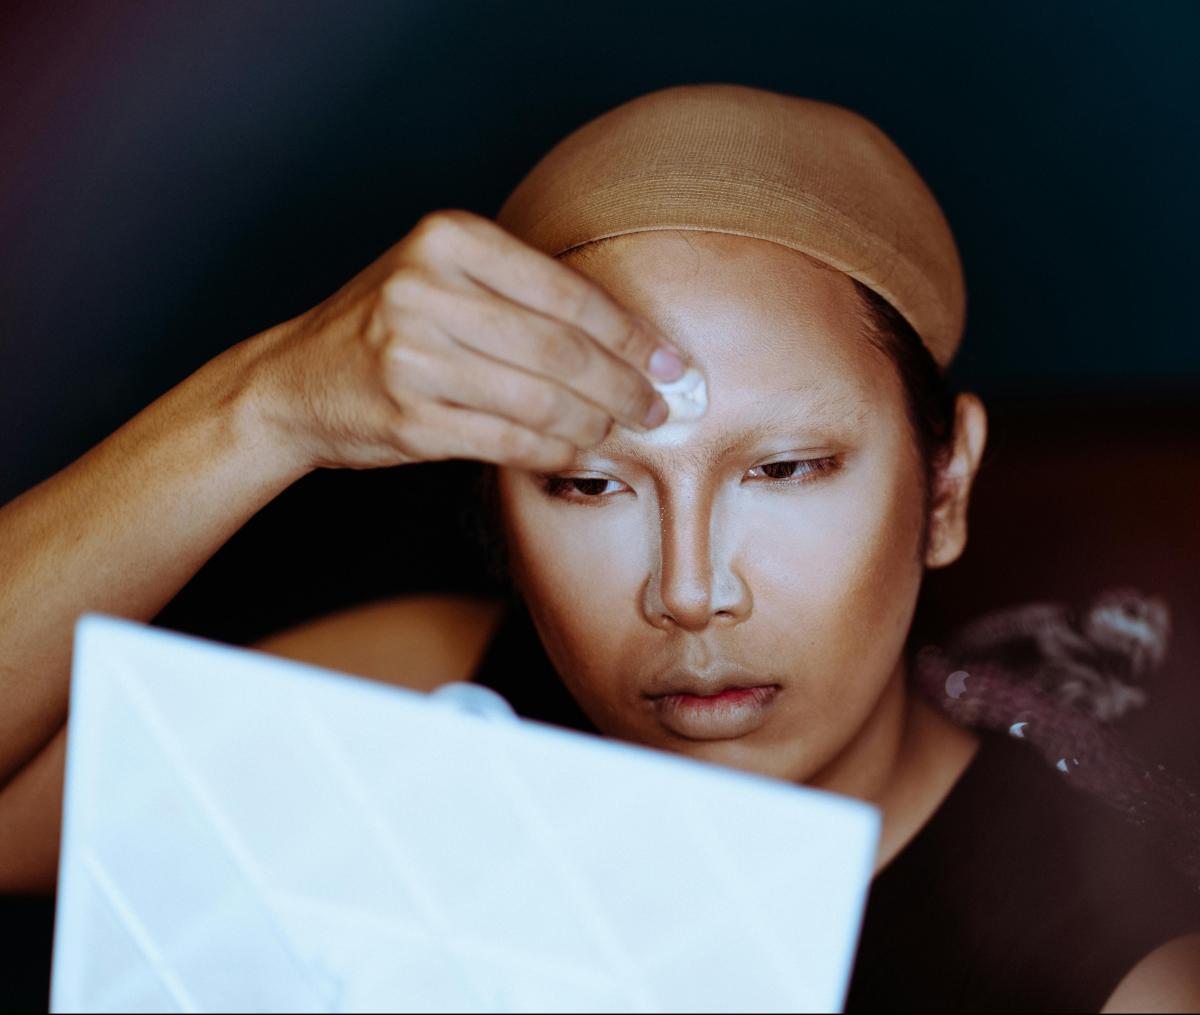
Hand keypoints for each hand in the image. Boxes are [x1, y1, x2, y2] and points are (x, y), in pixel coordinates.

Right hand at [250, 209, 684, 471]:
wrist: (292, 381)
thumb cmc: (385, 327)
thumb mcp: (442, 277)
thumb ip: (520, 293)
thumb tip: (630, 342)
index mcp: (448, 238)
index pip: (566, 290)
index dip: (630, 334)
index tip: (671, 363)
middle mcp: (426, 290)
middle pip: (560, 349)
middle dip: (624, 387)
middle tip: (658, 409)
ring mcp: (412, 356)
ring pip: (539, 401)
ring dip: (594, 425)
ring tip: (619, 434)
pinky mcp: (408, 418)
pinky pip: (507, 440)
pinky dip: (552, 452)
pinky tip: (574, 453)